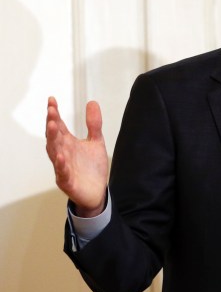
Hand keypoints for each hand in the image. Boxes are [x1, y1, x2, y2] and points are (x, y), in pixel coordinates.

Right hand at [45, 96, 108, 216]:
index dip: (54, 114)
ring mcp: (63, 167)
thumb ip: (94, 124)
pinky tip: (61, 156)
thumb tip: (92, 102)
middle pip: (54, 137)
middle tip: (51, 111)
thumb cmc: (92, 167)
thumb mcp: (96, 141)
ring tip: (52, 126)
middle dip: (52, 124)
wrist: (97, 191)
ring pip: (54, 153)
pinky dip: (60, 165)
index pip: (58, 126)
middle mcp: (62, 153)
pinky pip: (62, 173)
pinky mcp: (67, 182)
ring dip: (52, 140)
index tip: (52, 100)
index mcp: (68, 143)